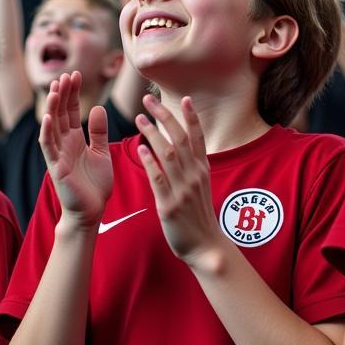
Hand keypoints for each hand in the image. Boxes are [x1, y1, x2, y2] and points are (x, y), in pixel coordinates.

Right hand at [39, 72, 112, 228]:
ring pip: (52, 126)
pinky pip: (49, 147)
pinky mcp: (56, 167)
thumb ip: (98, 131)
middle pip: (60, 114)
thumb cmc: (95, 184)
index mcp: (75, 139)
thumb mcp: (101, 152)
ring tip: (55, 88)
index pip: (70, 111)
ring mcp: (58, 155)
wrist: (92, 212)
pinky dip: (47, 132)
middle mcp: (64, 144)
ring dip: (52, 108)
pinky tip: (48, 118)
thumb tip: (96, 107)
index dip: (72, 93)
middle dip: (63, 94)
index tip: (75, 74)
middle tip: (67, 74)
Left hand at [136, 96, 225, 267]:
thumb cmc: (199, 215)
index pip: (197, 137)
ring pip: (168, 154)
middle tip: (149, 99)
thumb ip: (192, 166)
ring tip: (140, 118)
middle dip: (164, 116)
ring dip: (153, 133)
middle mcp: (194, 176)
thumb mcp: (201, 186)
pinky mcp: (169, 206)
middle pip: (179, 139)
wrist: (205, 246)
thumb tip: (181, 146)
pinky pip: (159, 180)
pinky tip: (141, 149)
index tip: (184, 98)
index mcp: (202, 170)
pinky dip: (150, 163)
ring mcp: (183, 190)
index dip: (191, 117)